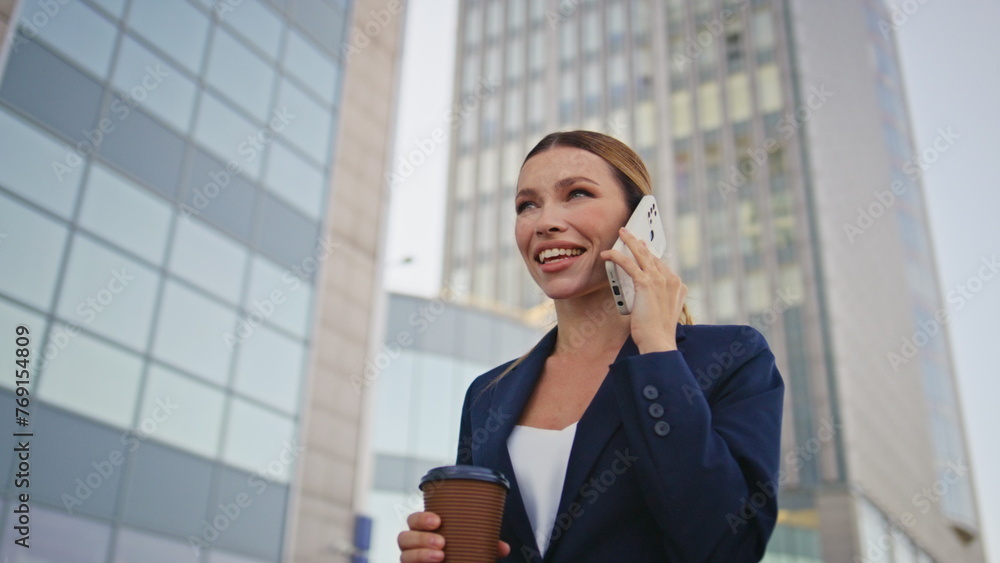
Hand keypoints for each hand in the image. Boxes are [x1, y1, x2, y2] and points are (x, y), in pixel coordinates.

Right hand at [398, 511, 510, 561]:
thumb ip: (486, 545)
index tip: (438, 521)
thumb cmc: (458, 555)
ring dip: (420, 554)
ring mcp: (410, 559)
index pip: (414, 520)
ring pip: (403, 553)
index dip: (421, 518)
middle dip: (422, 537)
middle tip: (442, 542)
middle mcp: (414, 545)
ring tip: (440, 556)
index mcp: (425, 531)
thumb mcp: (472, 548)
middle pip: (404, 536)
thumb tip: (503, 548)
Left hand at [600, 227, 686, 353]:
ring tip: (621, 233)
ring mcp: (660, 280)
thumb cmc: (658, 332)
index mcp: (678, 286)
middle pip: (652, 255)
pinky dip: (617, 257)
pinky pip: (629, 264)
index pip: (661, 264)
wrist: (659, 341)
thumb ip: (658, 298)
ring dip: (629, 242)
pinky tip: (608, 254)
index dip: (649, 254)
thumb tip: (645, 292)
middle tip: (629, 234)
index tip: (641, 246)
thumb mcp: (662, 312)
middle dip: (639, 243)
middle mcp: (671, 280)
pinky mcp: (646, 284)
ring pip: (642, 254)